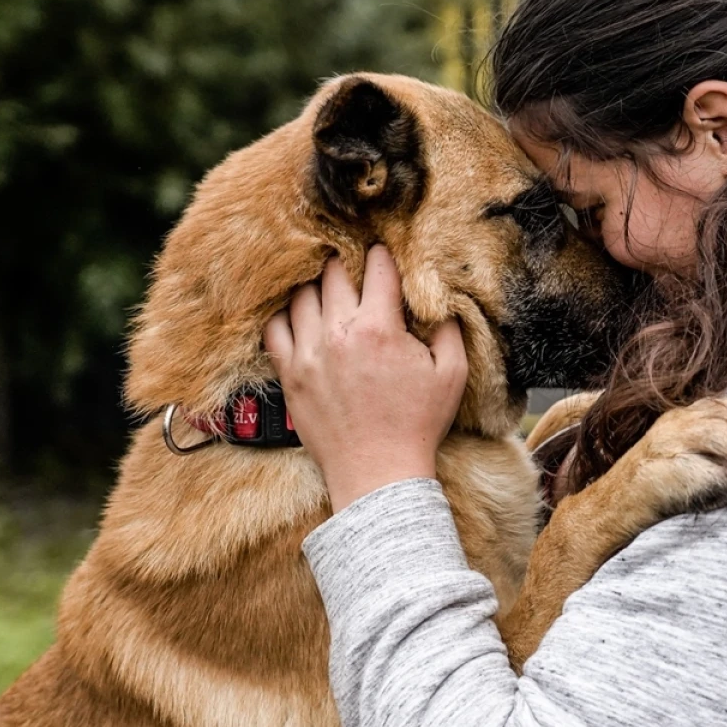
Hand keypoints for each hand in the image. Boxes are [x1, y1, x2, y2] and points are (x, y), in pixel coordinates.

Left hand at [264, 245, 466, 512]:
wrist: (378, 474)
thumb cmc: (419, 424)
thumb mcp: (453, 374)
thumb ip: (448, 328)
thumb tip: (440, 300)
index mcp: (380, 327)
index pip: (377, 267)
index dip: (383, 254)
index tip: (385, 252)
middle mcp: (338, 333)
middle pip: (334, 273)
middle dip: (348, 262)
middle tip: (355, 264)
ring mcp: (308, 353)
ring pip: (301, 295)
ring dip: (316, 285)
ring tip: (328, 286)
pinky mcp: (290, 374)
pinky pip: (274, 328)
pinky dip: (284, 314)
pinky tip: (299, 315)